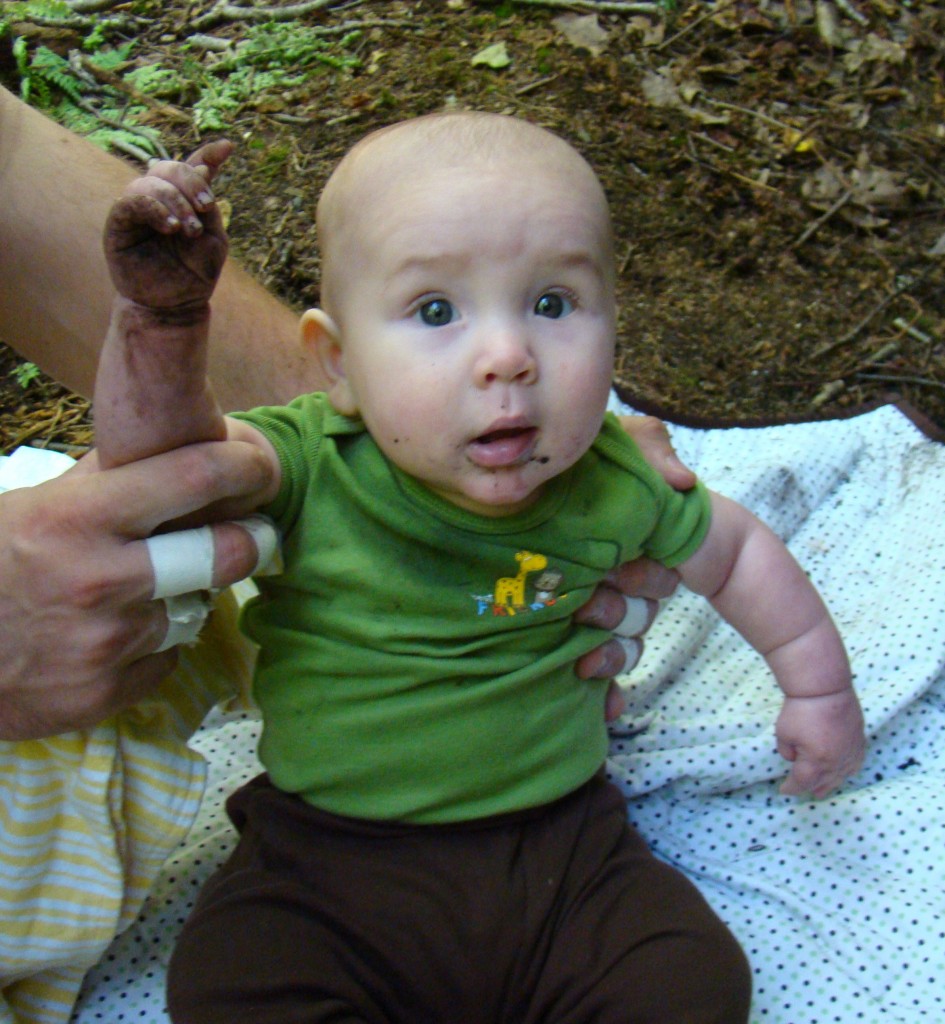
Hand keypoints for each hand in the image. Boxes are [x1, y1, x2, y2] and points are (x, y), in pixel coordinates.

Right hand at [0, 440, 272, 739]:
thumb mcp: (32, 507)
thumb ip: (103, 484)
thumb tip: (171, 453)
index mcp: (78, 517)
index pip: (193, 477)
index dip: (243, 467)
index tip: (260, 468)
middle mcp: (102, 580)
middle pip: (224, 555)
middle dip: (249, 542)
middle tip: (254, 535)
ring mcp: (107, 644)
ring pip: (194, 612)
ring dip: (182, 600)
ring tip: (142, 594)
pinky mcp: (106, 695)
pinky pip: (165, 659)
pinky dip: (152, 647)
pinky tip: (113, 638)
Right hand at [104, 140, 231, 311]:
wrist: (175, 306)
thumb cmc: (194, 275)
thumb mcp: (213, 238)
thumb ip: (208, 205)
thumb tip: (203, 168)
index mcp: (184, 200)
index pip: (193, 167)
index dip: (209, 153)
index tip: (229, 147)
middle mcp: (159, 199)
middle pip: (168, 167)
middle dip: (189, 182)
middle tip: (205, 208)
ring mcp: (137, 209)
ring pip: (150, 182)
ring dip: (175, 201)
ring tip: (189, 230)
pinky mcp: (119, 224)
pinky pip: (132, 201)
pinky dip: (154, 208)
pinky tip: (171, 226)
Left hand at [573, 414, 692, 718]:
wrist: (481, 493)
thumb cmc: (549, 470)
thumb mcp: (604, 446)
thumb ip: (646, 448)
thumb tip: (682, 484)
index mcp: (620, 540)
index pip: (658, 574)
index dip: (647, 577)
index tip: (625, 567)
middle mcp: (607, 577)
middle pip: (638, 613)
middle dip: (618, 613)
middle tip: (587, 605)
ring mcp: (585, 611)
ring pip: (622, 645)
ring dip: (612, 655)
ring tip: (583, 655)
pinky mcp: (563, 639)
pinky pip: (597, 673)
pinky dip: (606, 692)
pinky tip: (602, 707)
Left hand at [776, 688, 865, 797]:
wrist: (825, 688)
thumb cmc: (800, 710)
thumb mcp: (783, 733)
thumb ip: (787, 752)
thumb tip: (794, 759)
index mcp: (816, 761)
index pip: (803, 782)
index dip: (791, 788)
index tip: (783, 790)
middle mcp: (836, 761)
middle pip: (823, 782)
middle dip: (811, 788)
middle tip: (803, 791)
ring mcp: (851, 752)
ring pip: (841, 776)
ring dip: (830, 784)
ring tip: (822, 790)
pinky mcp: (859, 740)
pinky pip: (855, 763)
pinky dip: (847, 771)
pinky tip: (843, 772)